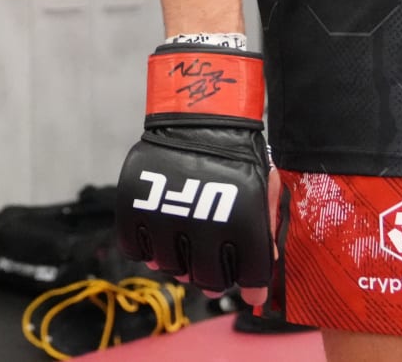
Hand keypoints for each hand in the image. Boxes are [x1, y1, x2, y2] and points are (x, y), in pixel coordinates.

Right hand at [117, 44, 274, 304]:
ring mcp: (165, 214)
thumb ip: (266, 231)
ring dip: (179, 263)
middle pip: (207, 279)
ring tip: (185, 247)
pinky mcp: (135, 204)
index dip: (252, 286)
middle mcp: (204, 223)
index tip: (250, 289)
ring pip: (171, 268)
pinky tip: (158, 239)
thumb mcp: (263, 189)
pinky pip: (135, 250)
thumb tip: (263, 271)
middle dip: (213, 279)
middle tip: (211, 271)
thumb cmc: (237, 153)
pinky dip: (146, 251)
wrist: (202, 112)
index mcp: (243, 221)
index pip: (249, 275)